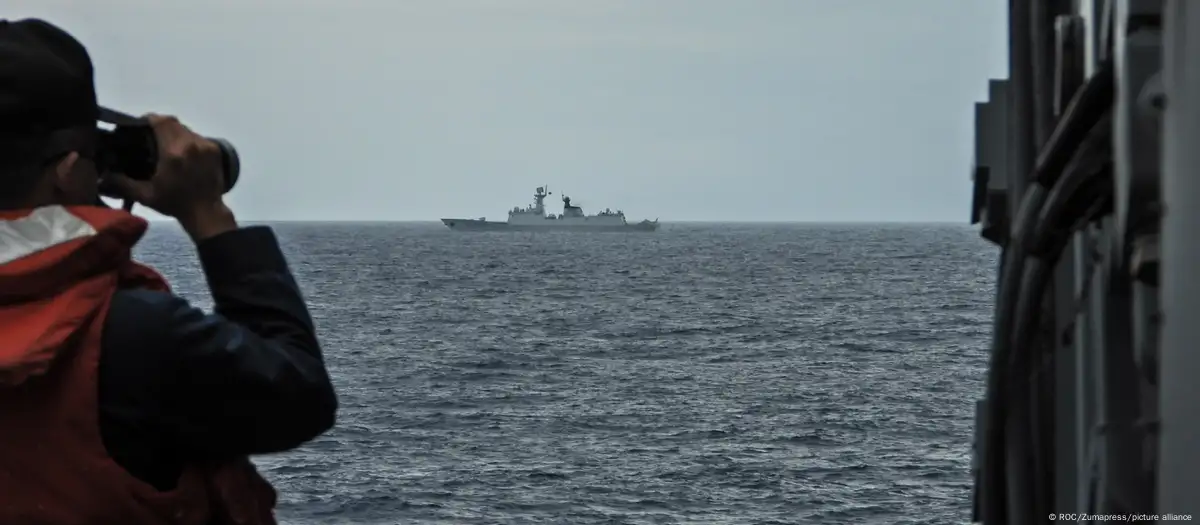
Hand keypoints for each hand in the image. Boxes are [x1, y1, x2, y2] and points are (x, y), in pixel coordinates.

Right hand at [106, 113, 236, 239]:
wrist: (206, 212)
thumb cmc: (174, 203)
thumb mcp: (145, 195)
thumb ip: (121, 183)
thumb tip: (101, 175)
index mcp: (174, 152)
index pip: (161, 122)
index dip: (148, 119)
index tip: (140, 126)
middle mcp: (191, 144)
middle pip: (172, 122)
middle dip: (159, 125)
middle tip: (149, 136)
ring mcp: (206, 146)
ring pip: (185, 128)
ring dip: (173, 132)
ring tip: (164, 145)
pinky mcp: (215, 150)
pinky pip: (197, 137)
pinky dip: (186, 140)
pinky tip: (180, 152)